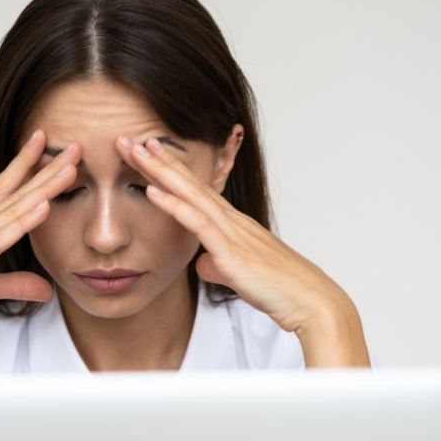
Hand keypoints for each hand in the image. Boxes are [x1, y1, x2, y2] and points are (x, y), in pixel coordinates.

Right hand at [0, 129, 82, 339]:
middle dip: (46, 168)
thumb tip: (47, 289)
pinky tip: (42, 207)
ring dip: (42, 188)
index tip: (46, 143)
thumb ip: (15, 285)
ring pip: (13, 210)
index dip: (27, 166)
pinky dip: (21, 222)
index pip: (7, 190)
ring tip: (69, 169)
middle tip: (75, 146)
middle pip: (17, 192)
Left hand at [115, 135, 356, 336]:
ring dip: (160, 171)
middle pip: (188, 183)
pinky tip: (151, 191)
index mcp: (233, 224)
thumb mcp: (240, 275)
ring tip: (136, 150)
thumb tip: (203, 264)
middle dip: (158, 160)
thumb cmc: (280, 290)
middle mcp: (232, 220)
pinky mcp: (232, 251)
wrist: (311, 302)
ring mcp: (232, 232)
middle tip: (128, 138)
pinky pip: (197, 222)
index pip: (195, 190)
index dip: (170, 170)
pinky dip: (173, 205)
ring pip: (190, 194)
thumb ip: (219, 266)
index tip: (146, 152)